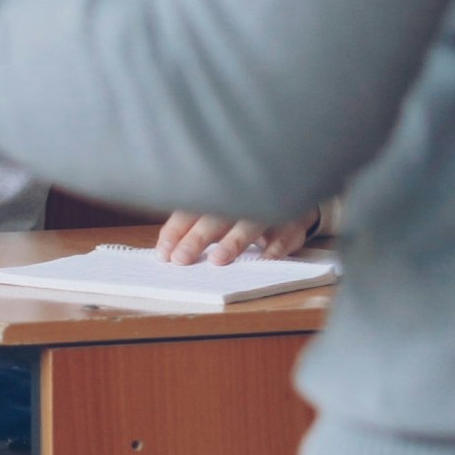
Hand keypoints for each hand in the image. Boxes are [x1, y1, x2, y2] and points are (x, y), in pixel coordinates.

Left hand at [157, 212, 316, 264]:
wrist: (291, 194)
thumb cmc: (243, 209)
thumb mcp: (216, 213)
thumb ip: (192, 227)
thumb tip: (166, 251)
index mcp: (216, 196)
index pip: (189, 212)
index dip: (175, 232)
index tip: (163, 254)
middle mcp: (240, 199)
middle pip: (215, 217)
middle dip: (197, 238)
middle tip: (181, 259)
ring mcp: (266, 210)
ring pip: (250, 223)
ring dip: (234, 241)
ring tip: (218, 260)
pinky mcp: (291, 222)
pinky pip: (285, 235)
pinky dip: (275, 248)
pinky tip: (264, 260)